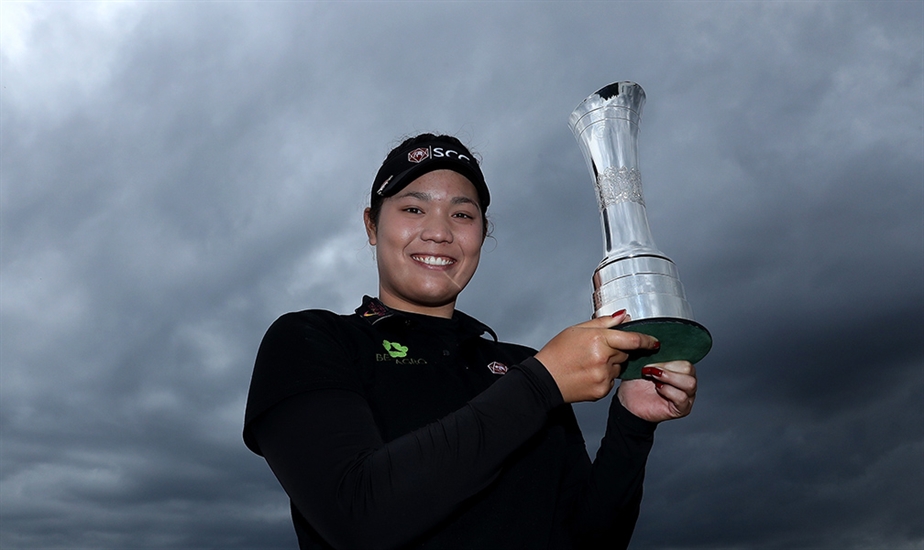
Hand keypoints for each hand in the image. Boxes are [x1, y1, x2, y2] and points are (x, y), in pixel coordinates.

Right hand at [535, 311, 659, 403]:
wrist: (544, 380)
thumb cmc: (557, 353)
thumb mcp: (576, 330)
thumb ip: (604, 322)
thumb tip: (623, 316)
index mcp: (598, 340)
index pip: (632, 340)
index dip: (647, 340)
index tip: (654, 341)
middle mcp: (603, 358)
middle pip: (625, 353)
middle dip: (617, 351)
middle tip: (596, 350)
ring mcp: (603, 376)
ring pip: (619, 367)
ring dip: (610, 364)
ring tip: (589, 363)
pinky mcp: (602, 390)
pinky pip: (612, 380)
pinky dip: (605, 376)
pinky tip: (588, 374)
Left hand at [617, 360, 696, 422]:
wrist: (628, 402)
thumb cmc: (636, 383)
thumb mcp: (643, 363)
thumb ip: (653, 353)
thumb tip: (655, 341)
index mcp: (679, 368)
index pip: (685, 357)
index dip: (668, 356)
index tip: (652, 357)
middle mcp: (686, 380)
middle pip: (689, 368)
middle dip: (667, 367)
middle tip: (650, 370)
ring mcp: (687, 395)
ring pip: (689, 383)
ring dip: (669, 378)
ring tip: (653, 378)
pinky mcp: (682, 408)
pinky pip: (682, 397)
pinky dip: (668, 390)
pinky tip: (657, 388)